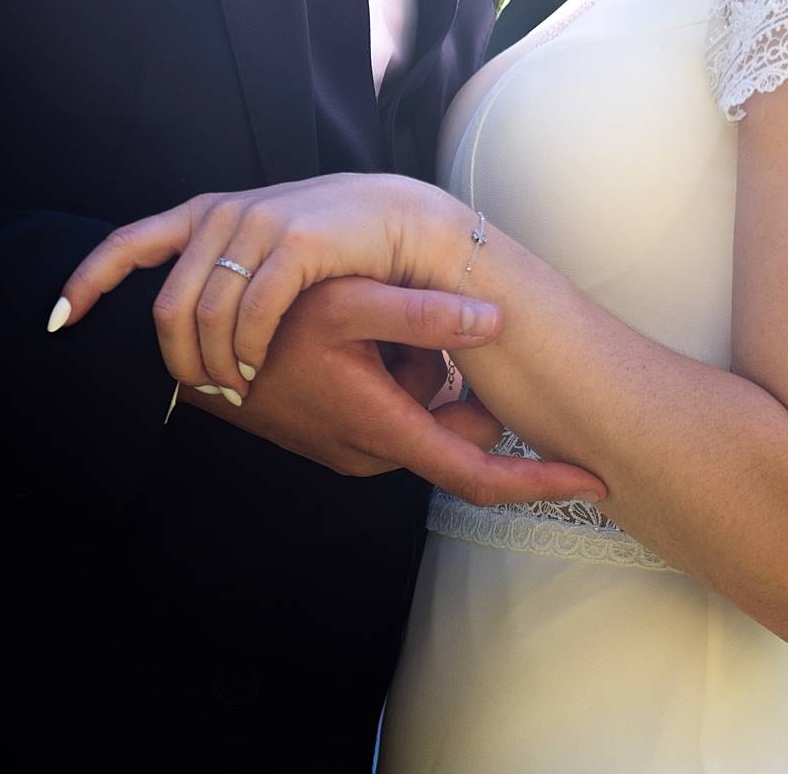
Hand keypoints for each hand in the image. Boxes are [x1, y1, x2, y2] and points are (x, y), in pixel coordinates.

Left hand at [54, 173, 461, 391]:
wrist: (401, 223)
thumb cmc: (329, 246)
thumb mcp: (259, 248)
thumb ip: (216, 268)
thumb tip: (171, 324)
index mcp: (205, 213)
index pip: (127, 244)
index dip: (87, 283)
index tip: (58, 322)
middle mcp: (223, 214)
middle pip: (166, 307)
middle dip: (178, 362)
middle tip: (204, 391)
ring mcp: (258, 224)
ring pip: (205, 318)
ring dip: (217, 366)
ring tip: (237, 387)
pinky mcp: (296, 244)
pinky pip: (252, 315)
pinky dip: (249, 352)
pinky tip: (259, 368)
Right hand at [179, 277, 606, 505]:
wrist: (190, 351)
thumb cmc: (266, 325)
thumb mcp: (349, 304)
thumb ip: (423, 313)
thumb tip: (497, 320)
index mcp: (386, 429)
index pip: (478, 475)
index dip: (540, 482)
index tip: (597, 483)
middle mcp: (374, 451)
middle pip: (455, 427)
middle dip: (460, 383)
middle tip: (436, 327)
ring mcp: (354, 446)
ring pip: (423, 407)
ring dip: (420, 366)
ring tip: (375, 320)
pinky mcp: (339, 431)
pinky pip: (394, 402)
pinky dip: (396, 368)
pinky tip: (360, 329)